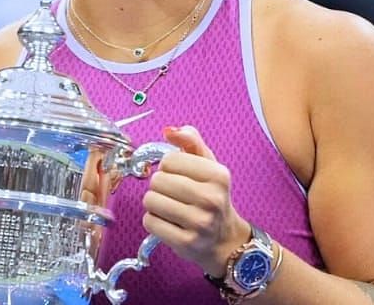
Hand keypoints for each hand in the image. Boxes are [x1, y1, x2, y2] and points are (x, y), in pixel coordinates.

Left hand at [144, 125, 250, 276]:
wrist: (224, 238)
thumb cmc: (212, 198)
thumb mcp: (209, 166)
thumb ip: (191, 142)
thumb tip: (169, 130)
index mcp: (218, 175)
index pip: (170, 160)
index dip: (168, 166)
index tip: (178, 175)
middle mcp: (211, 198)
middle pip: (158, 180)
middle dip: (159, 186)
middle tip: (172, 194)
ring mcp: (199, 222)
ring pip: (150, 201)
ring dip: (154, 203)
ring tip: (169, 207)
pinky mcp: (185, 242)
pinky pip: (150, 222)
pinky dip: (153, 221)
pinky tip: (168, 222)